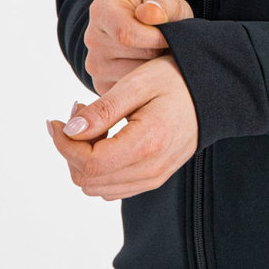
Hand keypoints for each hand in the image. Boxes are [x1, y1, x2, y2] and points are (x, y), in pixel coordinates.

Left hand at [47, 54, 198, 200]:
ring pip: (97, 188)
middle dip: (70, 149)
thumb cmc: (176, 80)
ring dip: (82, 159)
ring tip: (91, 123)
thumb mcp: (137, 84)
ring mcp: (154, 177)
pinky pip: (113, 187)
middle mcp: (151, 169)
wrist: (213, 91)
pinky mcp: (154, 178)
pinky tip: (105, 138)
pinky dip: (99, 168)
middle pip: (88, 180)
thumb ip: (102, 111)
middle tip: (77, 114)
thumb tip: (68, 131)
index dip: (63, 144)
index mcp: (147, 144)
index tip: (56, 120)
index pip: (89, 164)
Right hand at [84, 0, 193, 94]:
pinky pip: (129, 93)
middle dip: (157, 53)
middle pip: (132, 55)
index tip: (171, 37)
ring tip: (162, 57)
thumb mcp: (168, 3)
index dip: (155, 38)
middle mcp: (92, 38)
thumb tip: (151, 13)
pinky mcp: (102, 86)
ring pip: (132, 77)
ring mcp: (95, 65)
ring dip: (154, 71)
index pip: (126, 33)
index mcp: (103, 10)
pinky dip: (146, 86)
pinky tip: (153, 71)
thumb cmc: (160, 15)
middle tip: (169, 47)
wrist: (149, 32)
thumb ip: (163, 5)